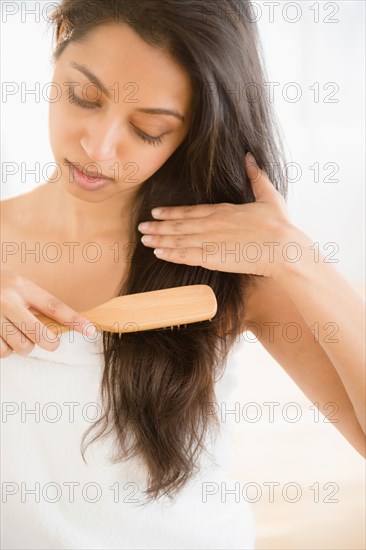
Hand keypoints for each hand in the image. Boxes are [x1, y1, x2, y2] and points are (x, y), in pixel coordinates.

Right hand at [0, 270, 94, 357]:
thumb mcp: (19, 287)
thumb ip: (37, 304)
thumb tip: (66, 325)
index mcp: (22, 286)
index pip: (54, 306)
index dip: (75, 320)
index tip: (91, 330)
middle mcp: (7, 300)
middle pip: (39, 333)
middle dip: (50, 342)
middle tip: (51, 342)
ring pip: (21, 346)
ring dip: (23, 346)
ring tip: (17, 335)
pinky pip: (2, 352)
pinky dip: (5, 350)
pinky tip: (2, 338)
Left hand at [138, 153, 293, 277]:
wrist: (283, 248)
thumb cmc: (279, 224)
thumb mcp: (268, 196)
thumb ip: (255, 176)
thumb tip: (249, 156)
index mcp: (222, 210)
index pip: (190, 211)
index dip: (171, 213)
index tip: (156, 212)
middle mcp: (211, 224)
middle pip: (178, 226)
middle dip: (158, 226)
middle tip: (141, 227)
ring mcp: (209, 241)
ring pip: (178, 240)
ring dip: (159, 239)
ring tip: (144, 239)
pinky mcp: (212, 258)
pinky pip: (186, 256)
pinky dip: (170, 254)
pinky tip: (158, 253)